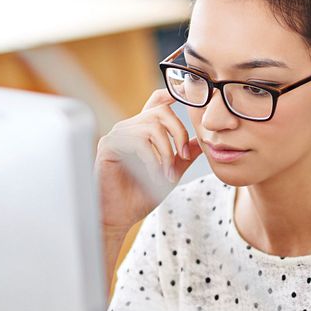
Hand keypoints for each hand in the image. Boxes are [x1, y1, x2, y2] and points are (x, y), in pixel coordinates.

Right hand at [94, 88, 202, 232]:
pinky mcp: (109, 145)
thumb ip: (184, 155)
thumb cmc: (140, 195)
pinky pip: (138, 141)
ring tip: (166, 174)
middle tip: (182, 156)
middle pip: (160, 112)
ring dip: (166, 152)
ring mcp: (117, 135)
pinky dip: (152, 159)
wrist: (119, 216)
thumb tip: (202, 140)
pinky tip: (153, 174)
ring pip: (151, 127)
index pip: (156, 102)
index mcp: (143, 131)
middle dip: (178, 132)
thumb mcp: (170, 172)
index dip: (170, 94)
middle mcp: (129, 128)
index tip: (184, 96)